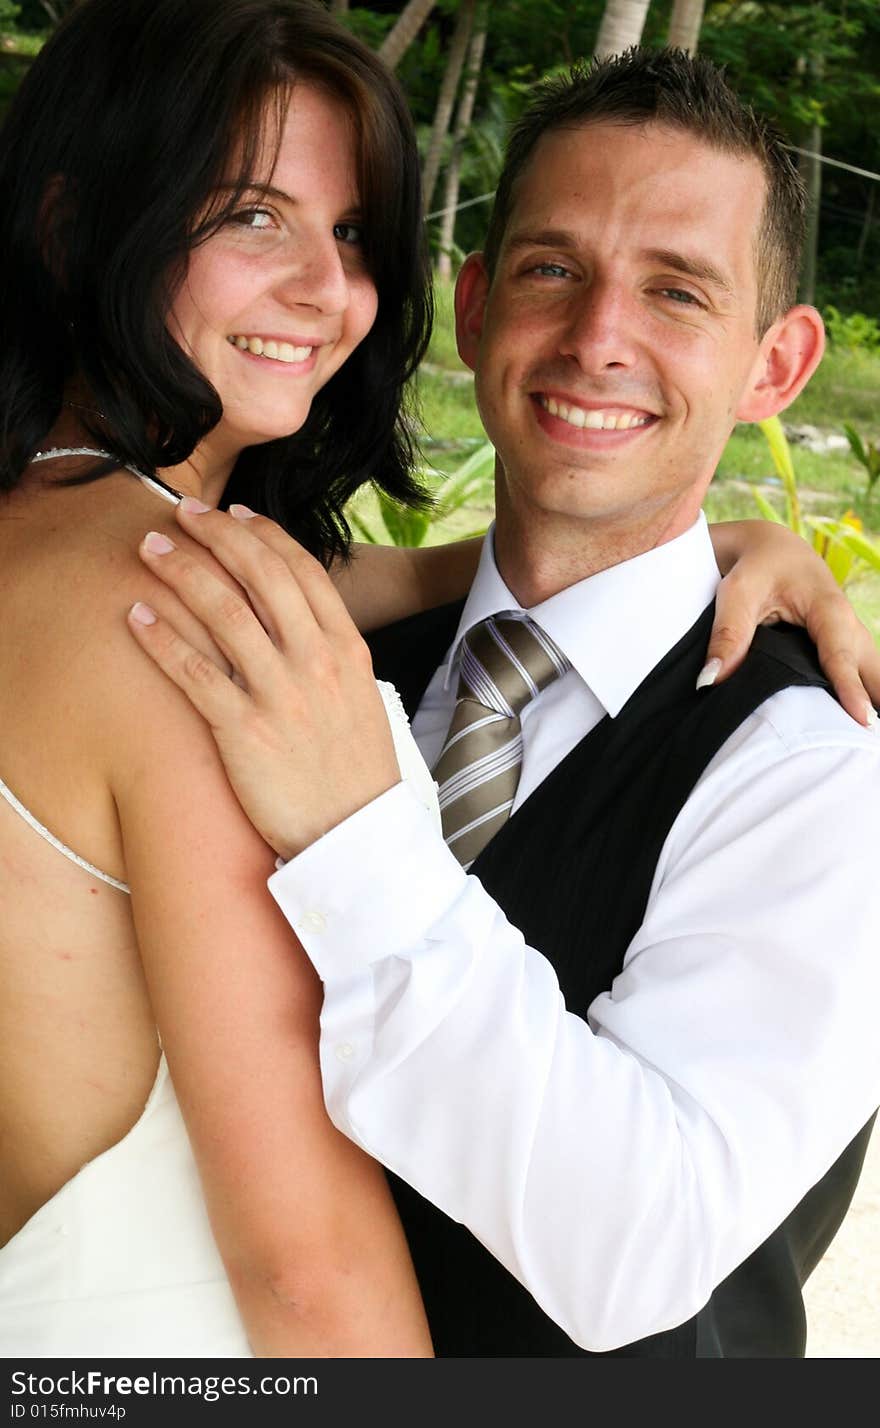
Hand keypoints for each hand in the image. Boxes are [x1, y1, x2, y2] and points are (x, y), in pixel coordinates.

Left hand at [127, 502, 400, 860]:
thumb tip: (297, 616)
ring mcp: (281, 694)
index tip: (234, 514)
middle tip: (182, 514)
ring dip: (181, 571)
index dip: (263, 534)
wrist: (356, 836)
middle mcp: (316, 661)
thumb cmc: (356, 772)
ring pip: (224, 611)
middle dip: (216, 535)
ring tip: (150, 549)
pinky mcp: (245, 731)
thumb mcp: (361, 697)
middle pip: (261, 575)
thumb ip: (331, 651)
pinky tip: (138, 616)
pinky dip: (161, 639)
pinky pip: (194, 672)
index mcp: (348, 648)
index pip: (303, 570)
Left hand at [705, 520, 879, 725]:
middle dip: (877, 696)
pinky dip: (865, 692)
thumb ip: (728, 634)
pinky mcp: (841, 646)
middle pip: (872, 667)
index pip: (840, 654)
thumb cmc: (755, 566)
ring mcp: (848, 636)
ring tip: (871, 738)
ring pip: (871, 670)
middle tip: (874, 737)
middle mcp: (847, 624)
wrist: (768, 546)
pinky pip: (860, 671)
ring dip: (875, 696)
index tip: (860, 719)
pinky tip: (862, 722)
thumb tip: (712, 679)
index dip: (849, 688)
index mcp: (828, 608)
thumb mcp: (736, 592)